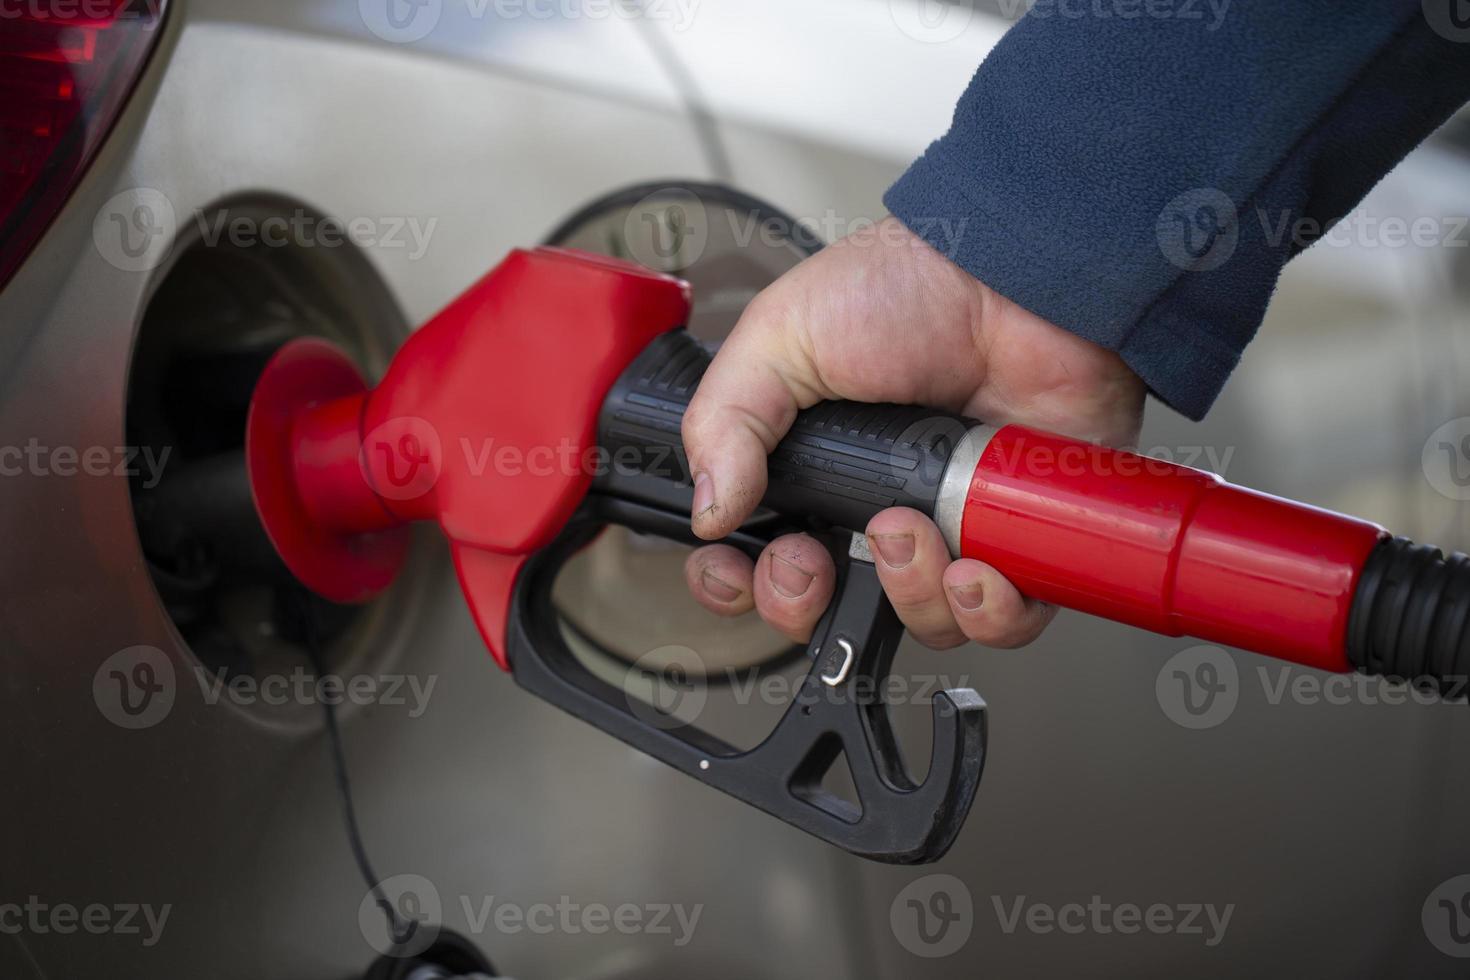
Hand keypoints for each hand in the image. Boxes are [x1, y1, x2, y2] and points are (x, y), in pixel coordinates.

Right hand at [681, 216, 1144, 649]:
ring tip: (910, 530)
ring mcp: (949, 525)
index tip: (738, 571)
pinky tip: (975, 565)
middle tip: (813, 560)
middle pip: (829, 610)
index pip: (757, 556)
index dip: (740, 583)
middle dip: (808, 601)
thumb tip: (707, 509)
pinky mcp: (1020, 533)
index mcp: (810, 468)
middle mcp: (876, 507)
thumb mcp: (779, 339)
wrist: (1010, 277)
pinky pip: (1006, 619)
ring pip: (920, 623)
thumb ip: (724, 423)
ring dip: (907, 594)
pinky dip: (990, 610)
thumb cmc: (903, 289)